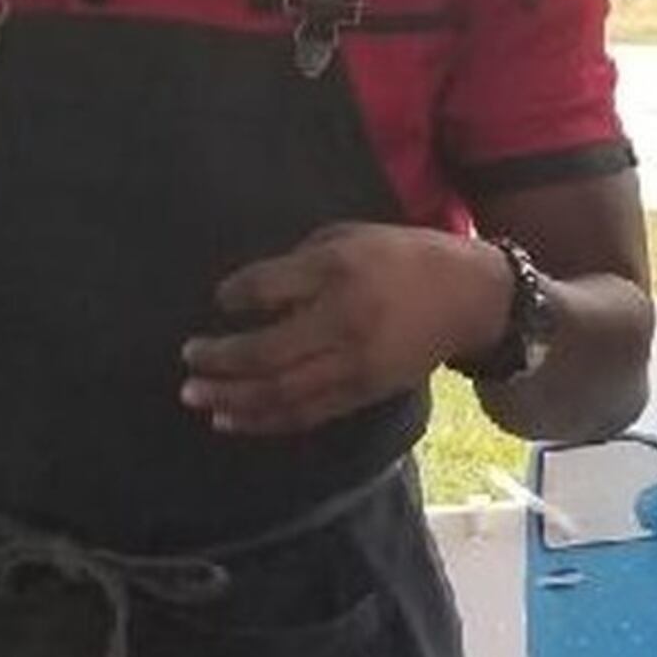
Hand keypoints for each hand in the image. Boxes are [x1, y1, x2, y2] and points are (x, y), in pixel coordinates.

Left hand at [184, 221, 498, 436]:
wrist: (469, 298)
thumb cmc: (401, 258)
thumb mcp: (350, 237)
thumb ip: (300, 263)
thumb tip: (247, 296)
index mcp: (339, 272)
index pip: (268, 290)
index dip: (234, 297)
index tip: (219, 300)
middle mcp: (344, 322)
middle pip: (267, 353)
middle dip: (220, 361)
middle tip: (187, 360)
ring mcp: (354, 365)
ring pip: (282, 393)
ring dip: (233, 398)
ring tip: (196, 396)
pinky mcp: (363, 393)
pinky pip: (305, 413)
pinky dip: (265, 420)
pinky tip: (233, 419)